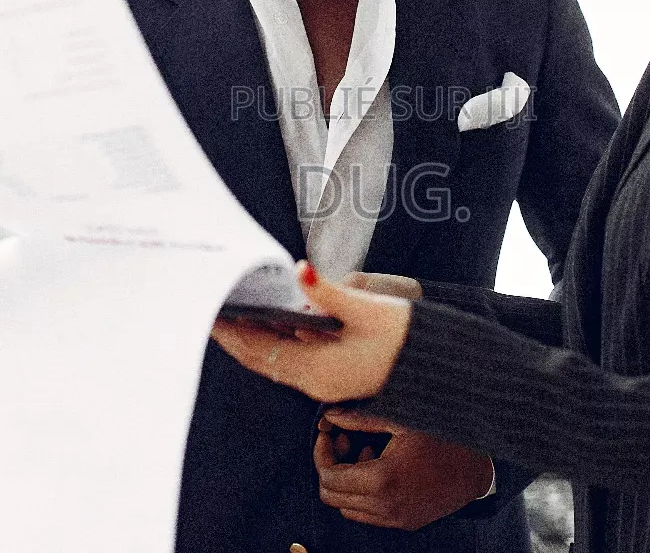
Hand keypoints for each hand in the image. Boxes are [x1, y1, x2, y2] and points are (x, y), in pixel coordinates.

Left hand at [212, 261, 410, 401]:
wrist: (438, 367)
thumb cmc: (406, 339)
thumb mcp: (367, 309)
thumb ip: (328, 292)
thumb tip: (299, 270)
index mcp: (316, 369)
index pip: (260, 350)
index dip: (233, 333)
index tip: (211, 315)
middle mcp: (314, 381)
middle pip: (261, 358)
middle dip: (235, 337)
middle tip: (211, 313)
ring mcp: (323, 381)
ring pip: (275, 360)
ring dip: (253, 339)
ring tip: (232, 314)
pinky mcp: (333, 374)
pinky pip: (292, 359)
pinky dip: (274, 342)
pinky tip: (269, 322)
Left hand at [315, 409, 494, 529]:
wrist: (477, 468)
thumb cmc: (442, 438)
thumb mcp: (401, 421)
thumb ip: (360, 419)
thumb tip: (330, 416)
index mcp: (382, 479)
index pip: (328, 477)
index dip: (321, 453)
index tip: (328, 435)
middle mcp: (385, 505)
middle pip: (332, 496)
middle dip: (331, 467)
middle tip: (345, 441)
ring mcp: (394, 518)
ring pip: (347, 508)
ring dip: (347, 481)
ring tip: (365, 452)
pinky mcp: (404, 523)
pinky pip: (367, 514)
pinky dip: (363, 494)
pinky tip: (380, 468)